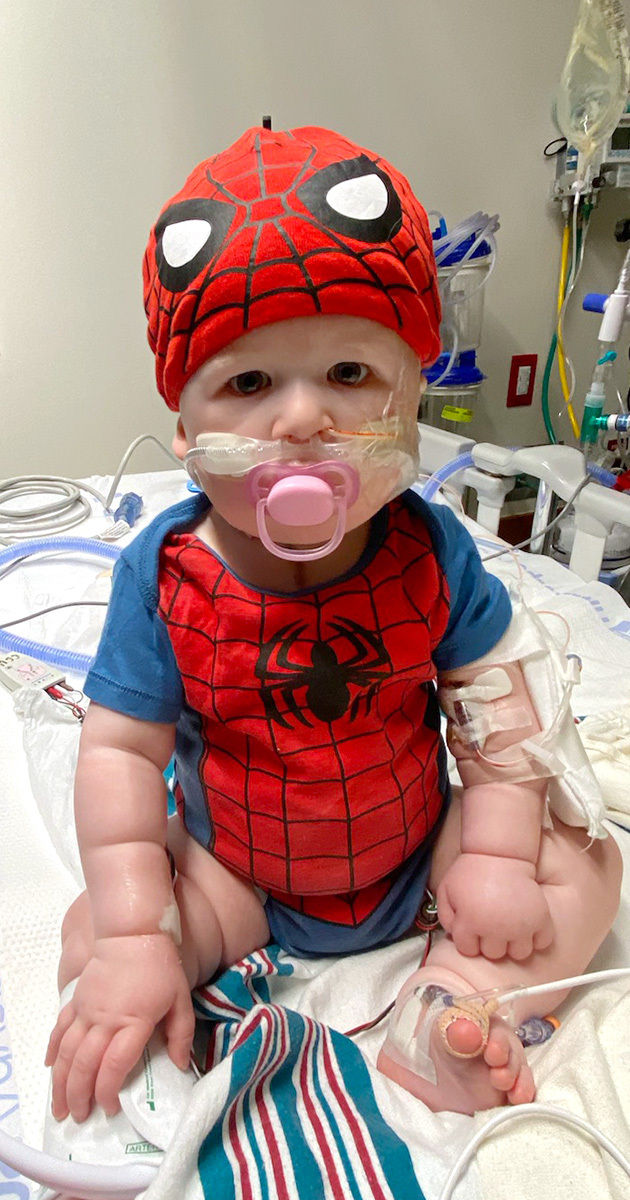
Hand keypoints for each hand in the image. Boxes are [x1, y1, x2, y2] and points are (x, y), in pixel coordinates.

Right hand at [45, 933, 193, 1122]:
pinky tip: (49, 1068)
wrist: (132, 933)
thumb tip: (180, 1065)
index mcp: (133, 1022)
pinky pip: (60, 1030)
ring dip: (60, 1082)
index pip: (114, 1065)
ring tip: (59, 1106)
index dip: (108, 1092)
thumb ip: (181, 1034)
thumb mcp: (181, 999)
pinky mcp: (77, 1001)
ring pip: (67, 1053)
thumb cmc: (161, 967)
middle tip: (78, 1118)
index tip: (109, 1109)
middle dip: (78, 1096)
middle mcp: (104, 1020)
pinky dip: (53, 1051)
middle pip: (84, 1065)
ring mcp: (86, 1011)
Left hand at [437, 853, 553, 960]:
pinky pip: (543, 942)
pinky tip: (527, 924)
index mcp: (471, 922)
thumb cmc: (471, 872)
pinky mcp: (541, 919)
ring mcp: (520, 925)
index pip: (468, 950)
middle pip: (494, 954)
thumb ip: (446, 918)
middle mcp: (496, 928)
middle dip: (490, 941)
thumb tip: (455, 937)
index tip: (472, 925)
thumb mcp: (447, 891)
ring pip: (519, 953)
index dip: (468, 938)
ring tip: (510, 926)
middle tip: (491, 922)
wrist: (500, 853)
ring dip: (514, 942)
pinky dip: (537, 937)